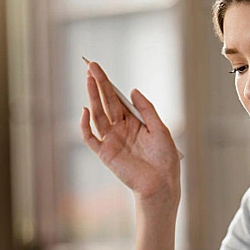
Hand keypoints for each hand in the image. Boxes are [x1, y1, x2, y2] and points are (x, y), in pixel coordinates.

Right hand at [79, 61, 180, 203]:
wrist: (161, 183)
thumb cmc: (164, 159)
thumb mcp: (160, 129)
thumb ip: (146, 109)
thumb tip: (132, 90)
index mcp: (134, 122)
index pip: (117, 99)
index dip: (108, 84)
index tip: (99, 69)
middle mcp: (120, 129)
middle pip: (106, 102)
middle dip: (98, 84)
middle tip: (90, 66)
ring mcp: (111, 140)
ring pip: (98, 115)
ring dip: (92, 97)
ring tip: (88, 79)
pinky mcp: (105, 153)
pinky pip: (90, 138)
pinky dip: (85, 125)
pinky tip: (85, 110)